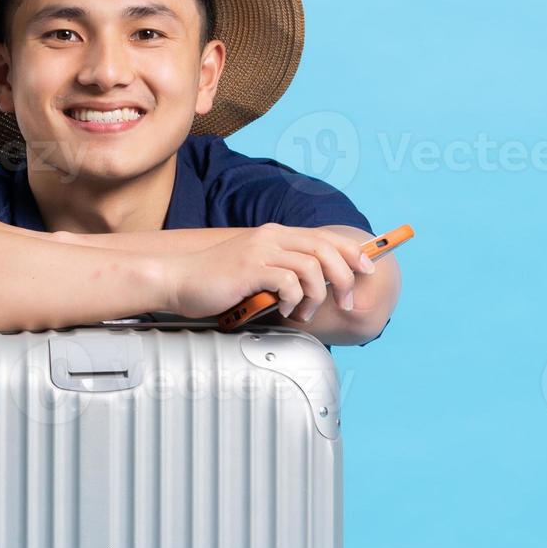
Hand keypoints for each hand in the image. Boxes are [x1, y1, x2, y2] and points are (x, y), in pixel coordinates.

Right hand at [159, 224, 376, 321]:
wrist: (178, 281)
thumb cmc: (216, 283)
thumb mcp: (256, 273)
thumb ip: (282, 273)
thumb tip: (316, 288)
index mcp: (275, 235)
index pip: (324, 237)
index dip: (352, 251)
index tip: (368, 269)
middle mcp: (271, 237)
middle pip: (326, 248)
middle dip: (345, 277)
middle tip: (347, 302)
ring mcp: (260, 250)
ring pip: (312, 266)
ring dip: (318, 294)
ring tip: (306, 312)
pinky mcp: (250, 268)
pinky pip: (289, 281)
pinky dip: (294, 299)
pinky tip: (283, 309)